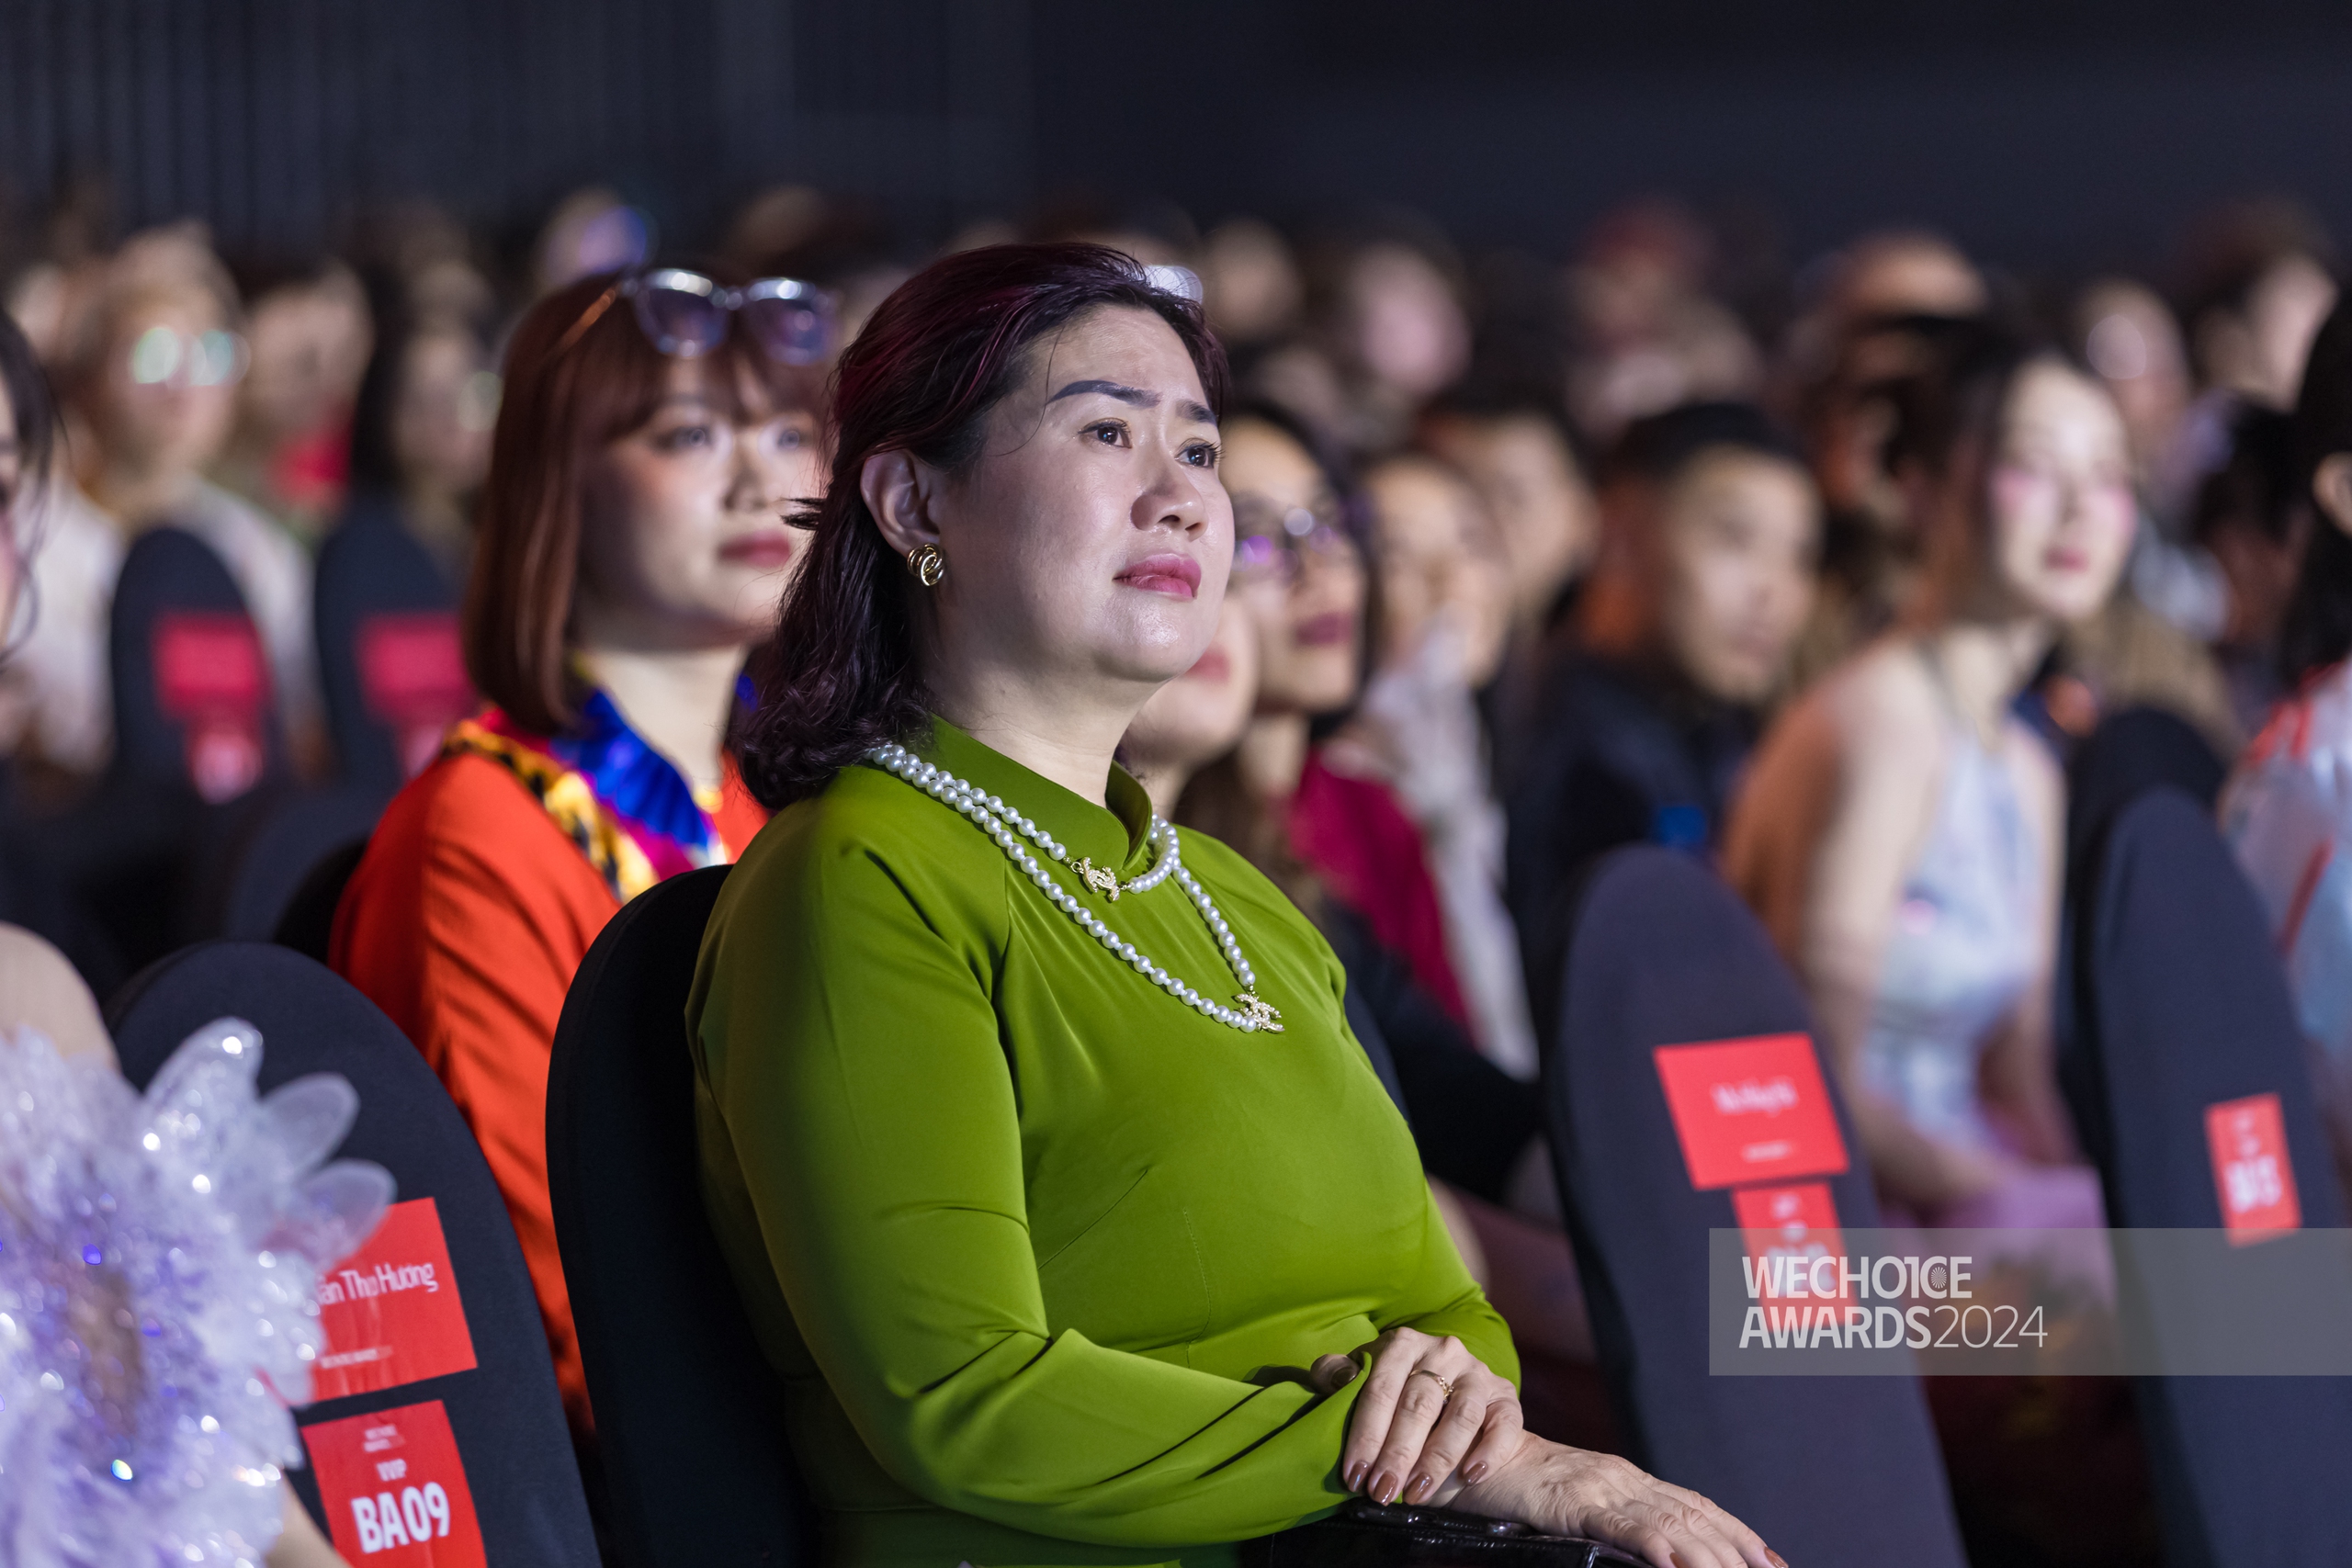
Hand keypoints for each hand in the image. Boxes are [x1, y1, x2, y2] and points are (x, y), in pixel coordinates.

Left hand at [1313, 1326, 1523, 1509]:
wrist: (1448, 1391)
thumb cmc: (1393, 1391)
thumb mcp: (1363, 1378)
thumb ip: (1339, 1374)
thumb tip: (1335, 1377)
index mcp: (1403, 1344)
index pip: (1381, 1389)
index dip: (1365, 1434)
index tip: (1354, 1473)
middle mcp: (1444, 1351)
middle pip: (1419, 1405)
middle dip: (1398, 1454)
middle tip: (1382, 1491)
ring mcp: (1477, 1373)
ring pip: (1462, 1416)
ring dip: (1439, 1459)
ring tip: (1417, 1493)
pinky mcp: (1505, 1395)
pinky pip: (1504, 1423)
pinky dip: (1490, 1450)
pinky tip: (1470, 1476)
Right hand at [1449, 1432, 1781, 1567]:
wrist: (1466, 1457)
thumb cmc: (1516, 1487)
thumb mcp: (1575, 1504)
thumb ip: (1614, 1519)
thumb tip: (1655, 1552)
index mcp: (1626, 1479)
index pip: (1695, 1504)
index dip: (1737, 1530)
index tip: (1771, 1558)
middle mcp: (1622, 1477)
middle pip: (1694, 1515)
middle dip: (1738, 1547)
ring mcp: (1600, 1486)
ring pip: (1670, 1521)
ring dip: (1710, 1553)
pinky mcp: (1572, 1501)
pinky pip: (1621, 1524)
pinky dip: (1654, 1543)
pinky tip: (1675, 1563)